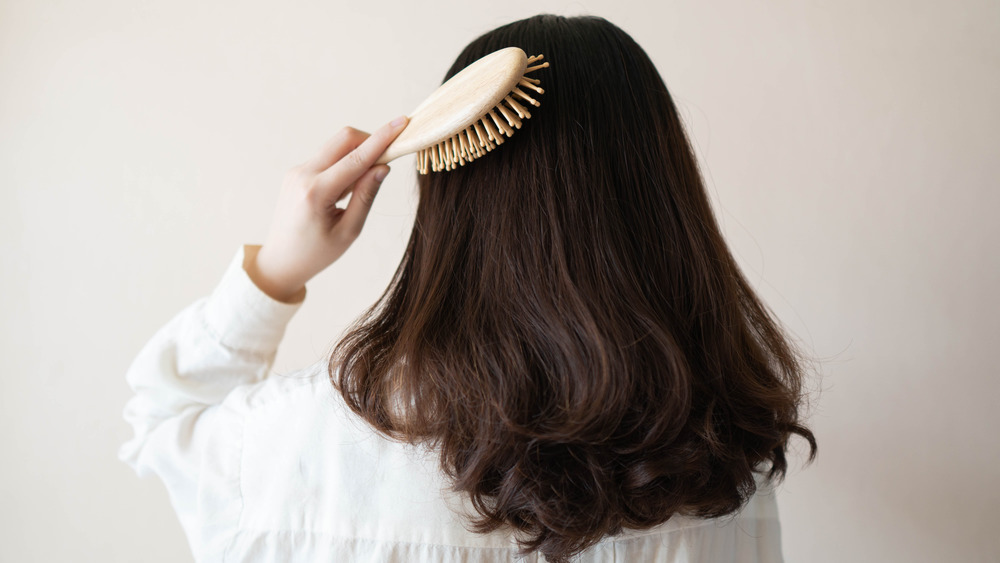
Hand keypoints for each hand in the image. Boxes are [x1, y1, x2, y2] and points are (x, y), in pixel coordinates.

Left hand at [246, 115, 408, 302]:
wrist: (280, 262)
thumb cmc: (316, 253)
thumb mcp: (348, 231)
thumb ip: (365, 196)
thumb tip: (382, 167)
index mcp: (316, 193)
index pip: (356, 158)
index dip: (382, 139)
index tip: (401, 122)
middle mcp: (303, 175)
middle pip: (343, 139)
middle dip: (369, 141)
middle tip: (388, 159)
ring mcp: (297, 171)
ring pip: (335, 146)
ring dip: (356, 156)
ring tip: (356, 192)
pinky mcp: (296, 173)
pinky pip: (327, 158)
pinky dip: (343, 165)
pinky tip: (343, 192)